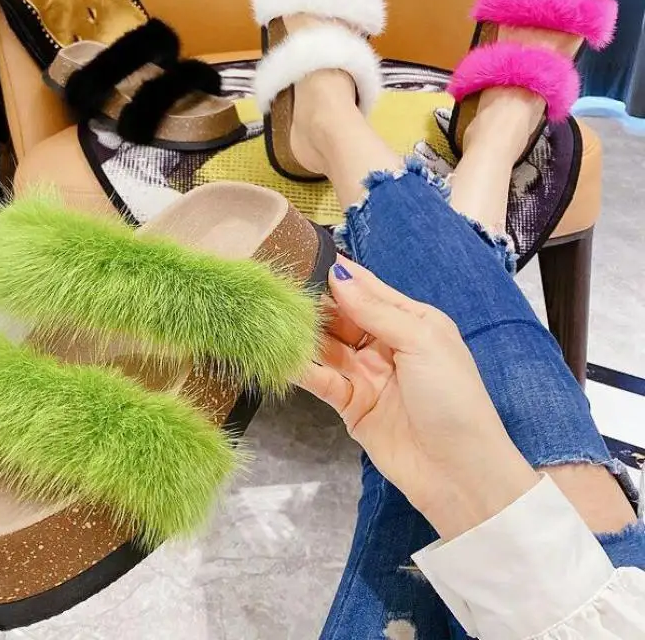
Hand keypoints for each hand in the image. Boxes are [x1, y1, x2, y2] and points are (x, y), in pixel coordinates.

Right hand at [301, 259, 538, 539]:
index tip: (301, 256)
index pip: (369, 290)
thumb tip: (338, 274)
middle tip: (276, 286)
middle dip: (315, 303)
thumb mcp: (420, 341)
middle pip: (343, 317)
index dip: (339, 275)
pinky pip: (321, 380)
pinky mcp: (350, 405)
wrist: (459, 472)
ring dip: (303, 333)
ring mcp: (367, 375)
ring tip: (269, 315)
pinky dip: (301, 368)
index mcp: (412, 322)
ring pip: (327, 346)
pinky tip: (279, 354)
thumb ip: (375, 310)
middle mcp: (386, 344)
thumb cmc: (451, 396)